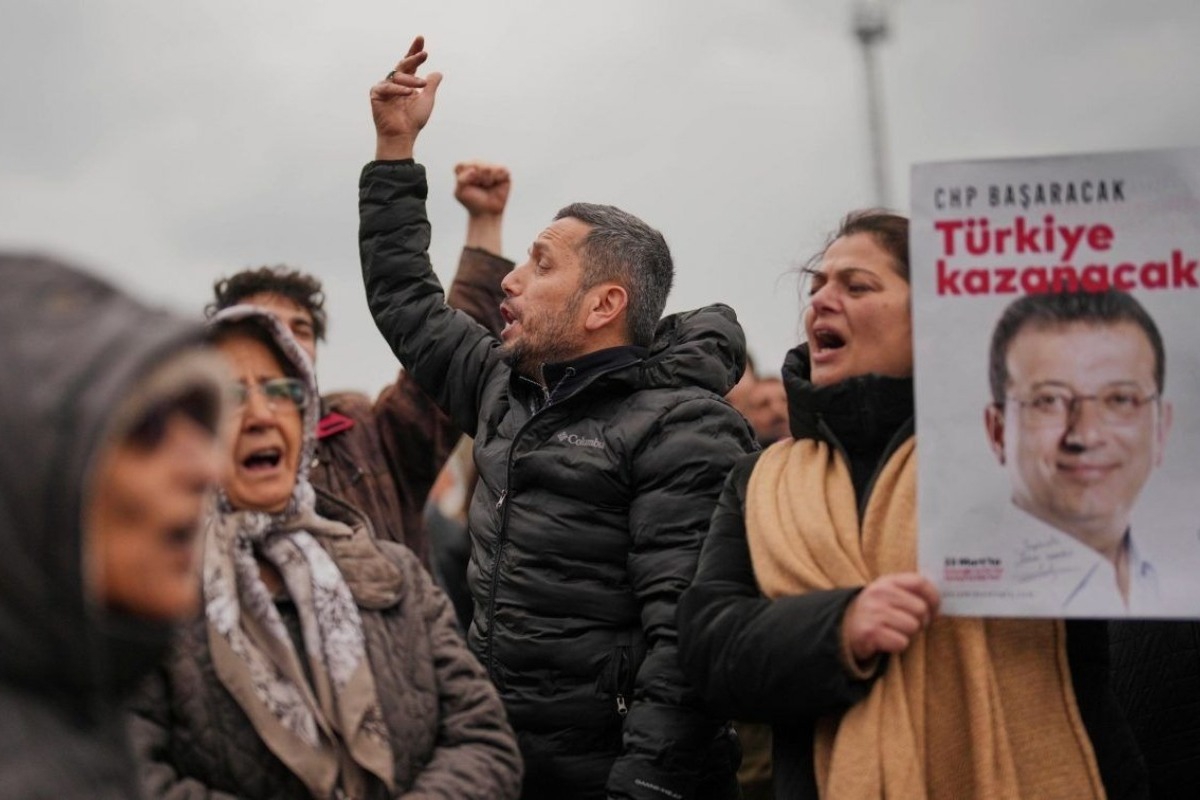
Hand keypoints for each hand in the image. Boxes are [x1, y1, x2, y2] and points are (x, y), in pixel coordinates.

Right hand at [370, 36, 442, 159]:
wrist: (402, 136)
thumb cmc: (413, 121)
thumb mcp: (427, 100)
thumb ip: (431, 85)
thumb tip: (437, 73)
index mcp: (406, 83)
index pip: (410, 63)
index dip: (415, 51)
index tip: (420, 39)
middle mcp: (395, 83)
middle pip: (403, 64)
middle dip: (414, 58)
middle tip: (424, 54)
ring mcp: (384, 88)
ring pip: (398, 76)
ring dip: (411, 80)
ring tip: (421, 86)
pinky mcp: (376, 94)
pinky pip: (387, 86)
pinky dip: (399, 89)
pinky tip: (409, 93)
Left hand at [454, 161, 511, 217]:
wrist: (486, 212)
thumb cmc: (472, 202)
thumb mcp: (460, 192)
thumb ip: (461, 179)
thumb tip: (474, 170)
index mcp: (465, 169)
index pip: (461, 165)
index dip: (464, 176)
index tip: (467, 186)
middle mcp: (478, 166)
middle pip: (475, 164)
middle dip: (476, 178)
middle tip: (479, 186)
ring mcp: (491, 168)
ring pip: (488, 166)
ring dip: (487, 178)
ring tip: (487, 185)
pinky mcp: (503, 173)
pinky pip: (501, 169)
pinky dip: (497, 177)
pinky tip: (495, 183)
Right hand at [841, 572, 939, 663]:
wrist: (843, 628)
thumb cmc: (875, 611)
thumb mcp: (888, 594)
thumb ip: (910, 591)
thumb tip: (938, 600)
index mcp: (887, 581)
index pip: (920, 582)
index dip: (933, 598)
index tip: (933, 609)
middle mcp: (879, 594)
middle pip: (920, 609)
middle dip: (920, 621)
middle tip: (907, 624)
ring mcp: (874, 612)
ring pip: (913, 627)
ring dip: (907, 634)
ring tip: (894, 631)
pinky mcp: (870, 632)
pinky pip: (901, 642)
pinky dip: (897, 645)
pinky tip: (886, 640)